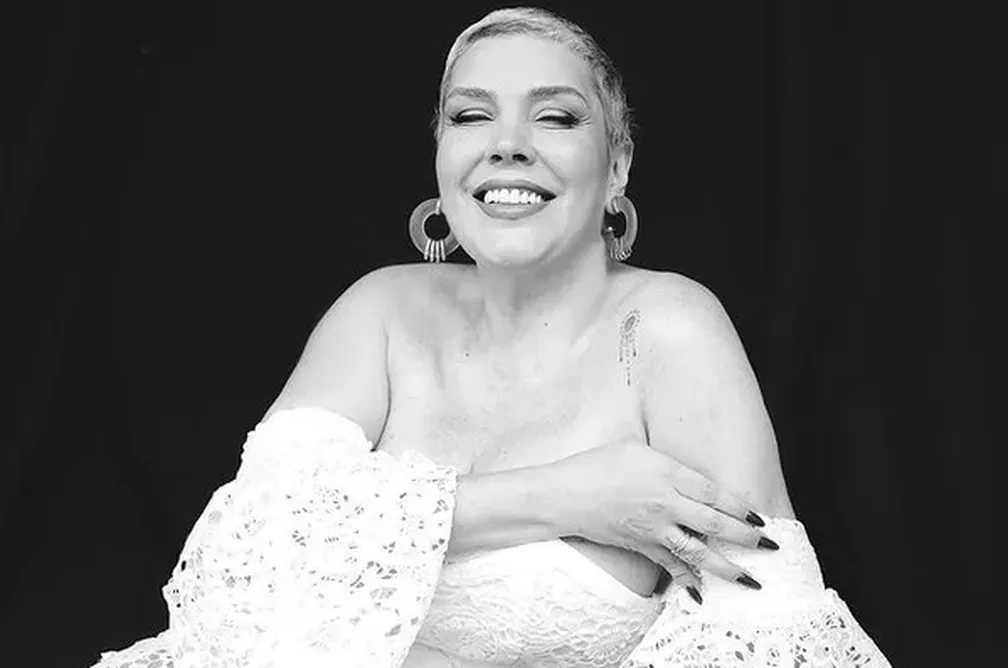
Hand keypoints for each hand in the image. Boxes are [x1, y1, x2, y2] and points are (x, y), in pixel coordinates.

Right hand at [553, 440, 776, 593]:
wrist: (564, 495)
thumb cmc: (597, 464)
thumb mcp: (635, 446)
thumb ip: (667, 458)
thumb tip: (689, 467)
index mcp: (667, 475)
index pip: (715, 493)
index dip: (741, 507)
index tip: (759, 517)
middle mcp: (666, 504)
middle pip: (715, 524)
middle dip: (747, 539)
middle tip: (770, 547)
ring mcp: (654, 529)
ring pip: (698, 552)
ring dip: (728, 568)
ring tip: (751, 581)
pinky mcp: (641, 546)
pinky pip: (670, 566)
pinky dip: (687, 580)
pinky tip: (702, 593)